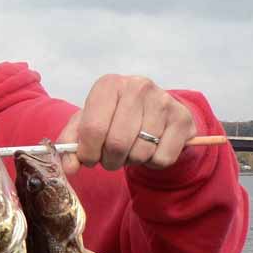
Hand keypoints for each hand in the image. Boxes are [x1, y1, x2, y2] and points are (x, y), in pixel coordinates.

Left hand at [57, 75, 195, 173]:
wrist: (155, 112)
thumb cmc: (114, 118)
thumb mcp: (87, 124)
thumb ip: (72, 144)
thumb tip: (70, 167)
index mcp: (108, 85)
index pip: (92, 129)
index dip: (87, 152)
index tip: (89, 158)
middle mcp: (137, 87)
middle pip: (117, 144)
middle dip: (109, 160)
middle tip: (110, 158)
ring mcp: (163, 101)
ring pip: (140, 153)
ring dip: (131, 161)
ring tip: (131, 149)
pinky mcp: (182, 119)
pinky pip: (162, 158)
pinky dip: (152, 163)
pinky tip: (151, 148)